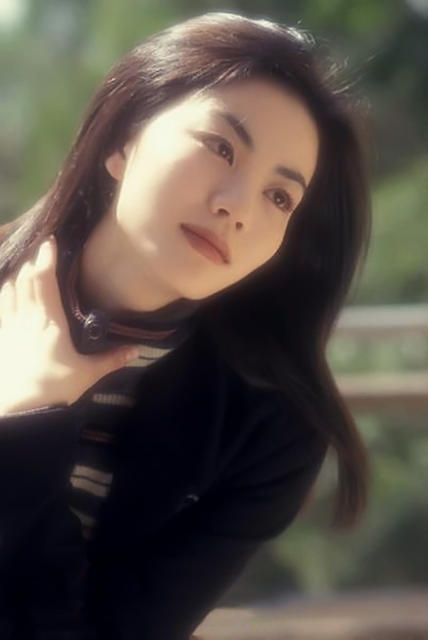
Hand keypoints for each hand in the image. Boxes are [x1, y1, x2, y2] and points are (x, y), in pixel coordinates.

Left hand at [0, 235, 138, 414]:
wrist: (19, 412)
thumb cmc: (54, 390)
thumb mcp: (86, 375)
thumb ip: (111, 359)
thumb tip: (138, 350)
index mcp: (49, 322)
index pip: (44, 281)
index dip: (45, 258)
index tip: (50, 241)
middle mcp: (26, 318)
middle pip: (23, 279)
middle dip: (30, 260)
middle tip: (39, 248)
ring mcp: (8, 327)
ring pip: (8, 289)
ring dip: (15, 273)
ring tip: (23, 264)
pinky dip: (3, 292)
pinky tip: (6, 289)